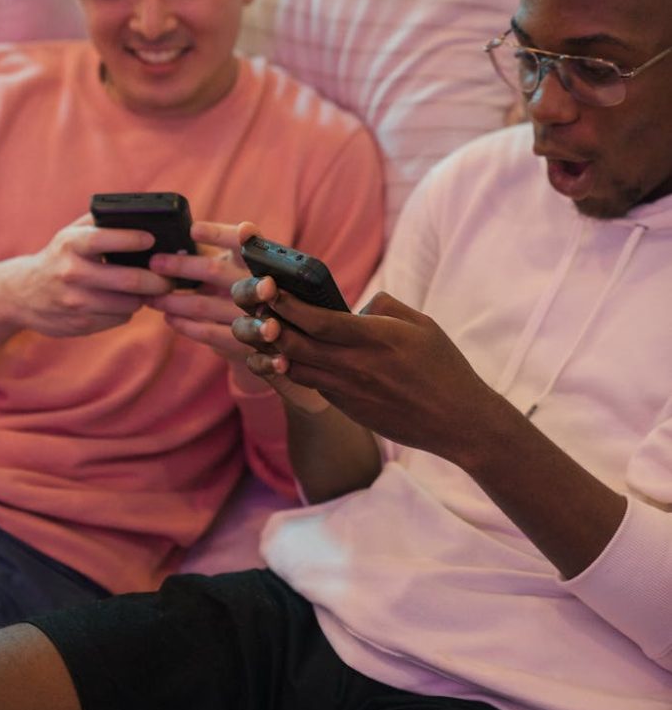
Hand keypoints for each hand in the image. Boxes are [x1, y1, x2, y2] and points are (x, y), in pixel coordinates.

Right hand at [0, 214, 172, 337]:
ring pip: (129, 303)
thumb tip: (144, 214)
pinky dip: (127, 310)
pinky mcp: (80, 324)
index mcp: (71, 244)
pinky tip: (124, 301)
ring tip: (151, 289)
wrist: (21, 294)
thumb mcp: (71, 234)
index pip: (104, 240)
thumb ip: (102, 221)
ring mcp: (75, 302)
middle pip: (128, 280)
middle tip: (170, 277)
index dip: (133, 239)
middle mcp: (71, 273)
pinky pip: (119, 318)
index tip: (152, 239)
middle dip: (157, 280)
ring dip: (145, 297)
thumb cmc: (60, 256)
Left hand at [148, 221, 264, 376]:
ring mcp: (253, 315)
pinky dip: (184, 325)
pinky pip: (207, 333)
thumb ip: (210, 254)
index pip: (239, 242)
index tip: (193, 230)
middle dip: (181, 267)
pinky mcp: (245, 341)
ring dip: (172, 300)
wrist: (274, 333)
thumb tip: (170, 243)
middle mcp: (259, 284)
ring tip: (149, 295)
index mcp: (259, 259)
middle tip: (154, 263)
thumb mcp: (236, 266)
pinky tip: (169, 317)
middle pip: (214, 271)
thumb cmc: (243, 286)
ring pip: (203, 305)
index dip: (219, 234)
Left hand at [233, 283, 502, 464]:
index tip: (269, 288)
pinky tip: (283, 358)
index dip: (288, 304)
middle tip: (253, 307)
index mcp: (374, 338)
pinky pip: (314, 384)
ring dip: (275, 350)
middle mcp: (356, 366)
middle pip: (298, 344)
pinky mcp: (349, 408)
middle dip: (270, 324)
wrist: (456, 420)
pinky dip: (295, 370)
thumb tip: (354, 307)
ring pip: (298, 368)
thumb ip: (384, 308)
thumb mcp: (421, 324)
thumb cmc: (443, 366)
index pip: (318, 319)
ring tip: (258, 332)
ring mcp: (350, 391)